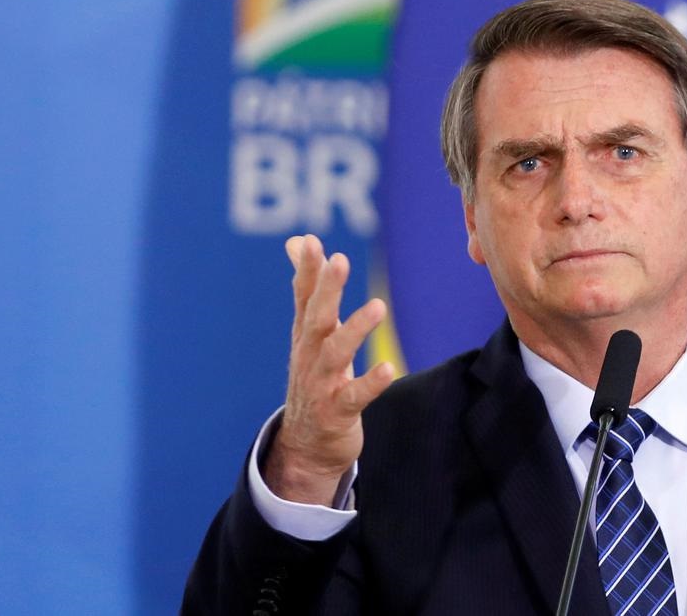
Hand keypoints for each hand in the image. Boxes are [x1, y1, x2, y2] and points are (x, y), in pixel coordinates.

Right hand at [263, 234, 395, 504]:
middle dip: (327, 289)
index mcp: (306, 336)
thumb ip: (308, 288)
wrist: (305, 446)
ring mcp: (322, 384)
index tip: (311, 241)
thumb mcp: (309, 334)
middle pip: (316, 318)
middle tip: (339, 260)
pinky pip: (356, 396)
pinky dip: (371, 382)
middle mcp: (309, 356)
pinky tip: (389, 368)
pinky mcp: (338, 411)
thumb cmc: (314, 379)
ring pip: (335, 354)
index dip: (306, 270)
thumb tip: (297, 241)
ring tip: (378, 306)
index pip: (303, 297)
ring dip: (355, 329)